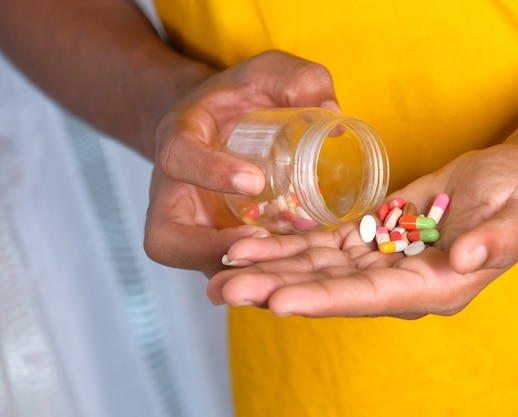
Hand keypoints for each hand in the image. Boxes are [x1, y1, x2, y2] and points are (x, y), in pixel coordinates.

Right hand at [143, 50, 340, 273]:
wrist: (221, 122)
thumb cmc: (242, 96)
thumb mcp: (269, 72)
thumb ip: (300, 80)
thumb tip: (335, 116)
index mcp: (180, 139)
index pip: (178, 157)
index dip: (209, 172)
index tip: (254, 180)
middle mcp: (175, 191)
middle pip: (167, 236)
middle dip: (209, 249)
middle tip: (263, 243)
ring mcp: (193, 223)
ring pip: (195, 263)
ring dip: (238, 271)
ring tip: (286, 265)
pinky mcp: (214, 242)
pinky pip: (226, 267)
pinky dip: (257, 271)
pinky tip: (297, 268)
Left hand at [207, 144, 517, 318]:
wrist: (511, 181)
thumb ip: (498, 239)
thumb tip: (466, 257)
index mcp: (434, 286)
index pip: (369, 298)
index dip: (322, 299)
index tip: (276, 301)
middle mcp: (399, 281)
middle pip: (329, 288)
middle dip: (276, 287)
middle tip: (223, 287)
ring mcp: (381, 260)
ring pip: (317, 267)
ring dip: (270, 266)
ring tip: (223, 265)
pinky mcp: (371, 236)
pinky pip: (323, 243)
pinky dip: (289, 243)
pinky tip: (255, 241)